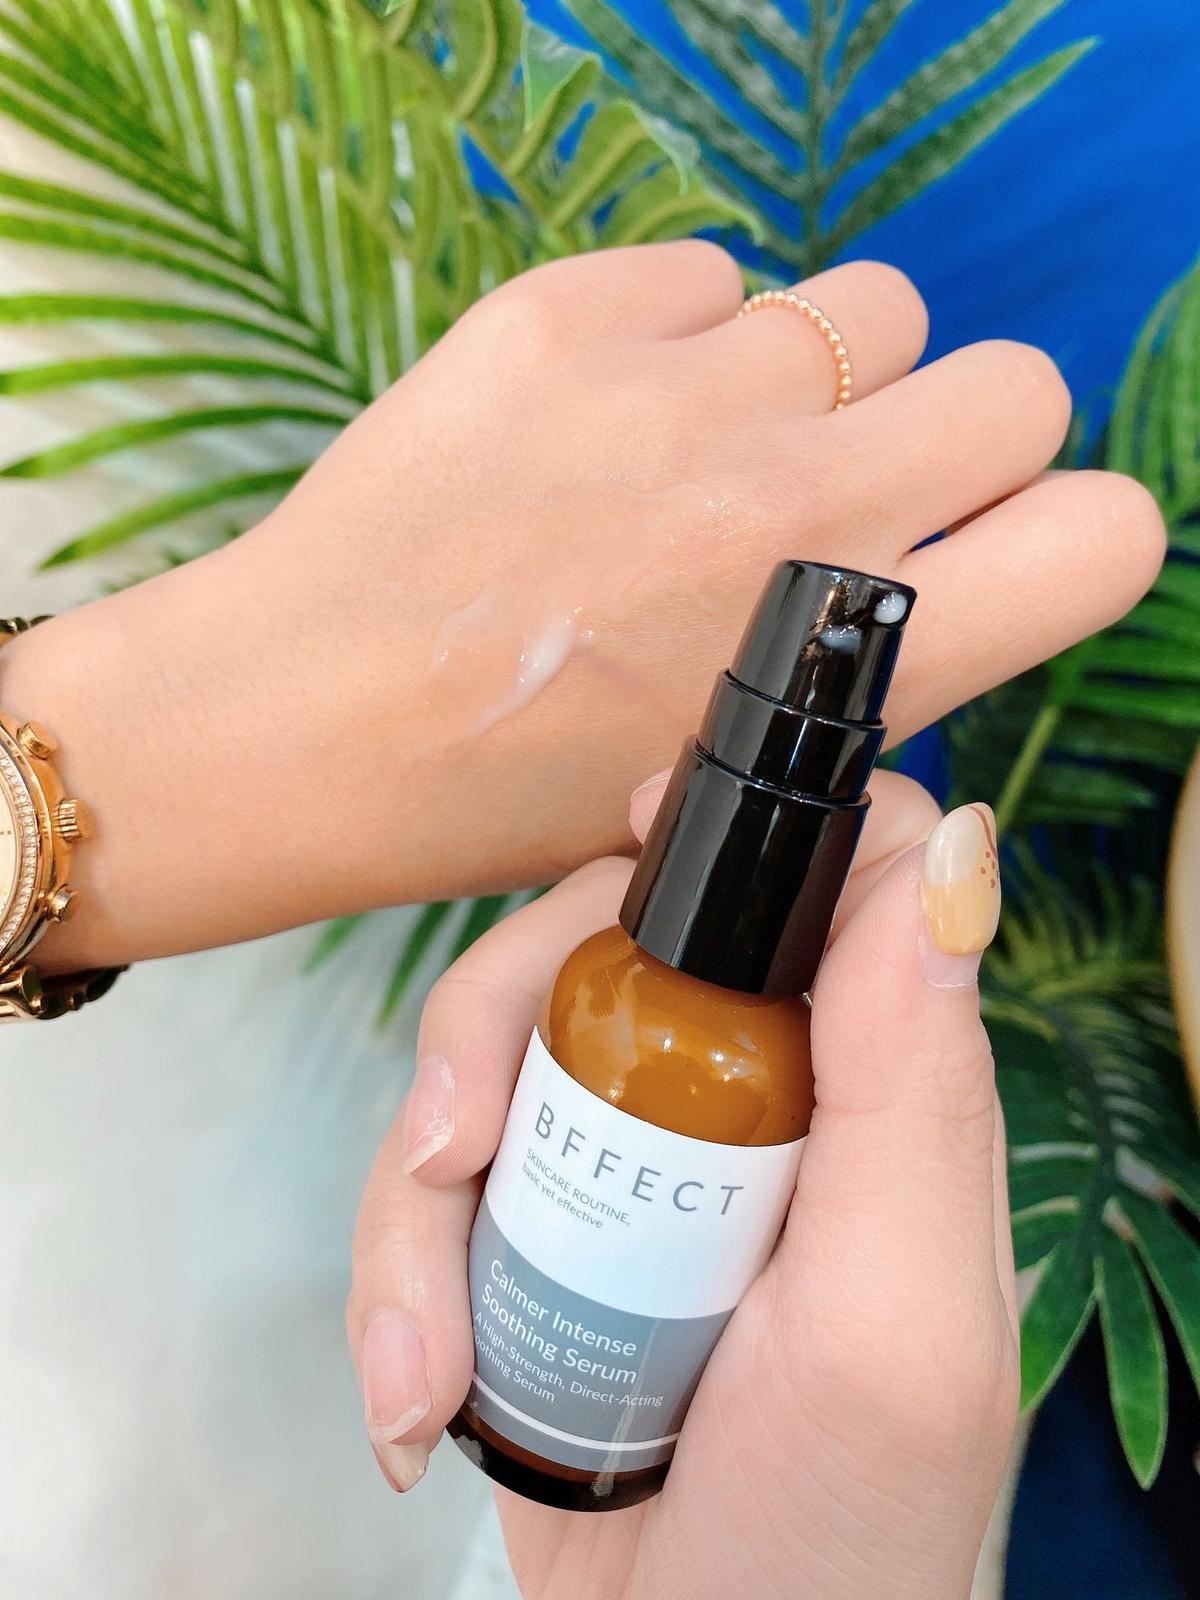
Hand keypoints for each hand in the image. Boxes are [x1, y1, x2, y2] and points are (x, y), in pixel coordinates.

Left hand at [4, 243, 1161, 969]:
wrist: (302, 725)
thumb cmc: (511, 789)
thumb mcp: (734, 784)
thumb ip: (866, 672)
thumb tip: (928, 552)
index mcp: (851, 669)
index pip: (1107, 534)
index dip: (1059, 530)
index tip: (983, 540)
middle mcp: (801, 517)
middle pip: (1016, 381)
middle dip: (950, 431)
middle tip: (838, 484)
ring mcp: (687, 398)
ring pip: (866, 308)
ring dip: (813, 373)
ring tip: (698, 448)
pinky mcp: (573, 313)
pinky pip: (713, 274)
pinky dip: (678, 333)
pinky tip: (597, 416)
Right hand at [347, 773, 1016, 1599]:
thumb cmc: (832, 1527)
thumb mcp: (891, 1309)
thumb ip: (915, 1081)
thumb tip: (947, 840)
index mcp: (857, 1082)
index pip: (805, 882)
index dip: (720, 842)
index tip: (627, 873)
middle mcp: (744, 1099)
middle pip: (593, 942)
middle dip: (489, 1036)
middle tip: (450, 1158)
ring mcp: (627, 1166)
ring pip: (483, 1065)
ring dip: (413, 1209)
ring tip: (421, 1361)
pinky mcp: (536, 1236)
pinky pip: (426, 1191)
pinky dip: (393, 1281)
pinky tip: (417, 1396)